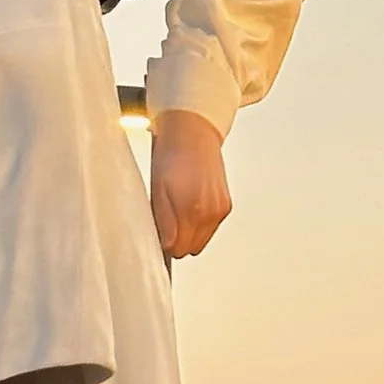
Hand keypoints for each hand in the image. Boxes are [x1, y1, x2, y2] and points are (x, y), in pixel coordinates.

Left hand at [148, 110, 231, 257]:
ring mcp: (219, 210)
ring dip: (189, 233)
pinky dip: (200, 224)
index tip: (158, 232)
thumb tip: (165, 245)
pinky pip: (210, 229)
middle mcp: (208, 212)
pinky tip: (192, 205)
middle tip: (166, 218)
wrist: (194, 133)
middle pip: (189, 248)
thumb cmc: (172, 155)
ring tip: (179, 209)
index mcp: (189, 209)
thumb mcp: (157, 189)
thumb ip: (162, 221)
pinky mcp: (226, 206)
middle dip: (176, 240)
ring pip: (201, 242)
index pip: (176, 249)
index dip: (164, 243)